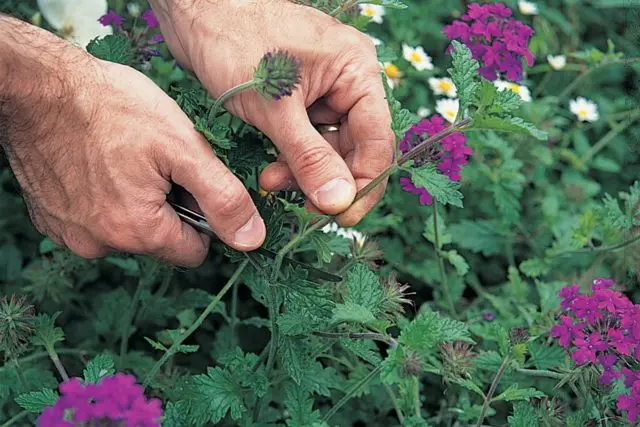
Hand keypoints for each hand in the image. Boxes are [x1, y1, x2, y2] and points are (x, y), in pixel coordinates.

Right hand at [0, 19, 265, 265]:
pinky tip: (99, 163)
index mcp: (138, 232)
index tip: (191, 182)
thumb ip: (223, 198)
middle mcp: (100, 245)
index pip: (194, 252)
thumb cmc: (110, 107)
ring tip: (125, 158)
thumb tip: (252, 239)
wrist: (37, 86)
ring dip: (136, 202)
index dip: (203, 217)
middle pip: (160, 241)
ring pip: (127, 230)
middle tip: (157, 162)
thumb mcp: (182, 147)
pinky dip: (104, 198)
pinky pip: (95, 221)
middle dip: (169, 207)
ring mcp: (70, 234)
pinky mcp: (50, 219)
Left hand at [150, 0, 394, 224]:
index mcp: (357, 70)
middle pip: (356, 146)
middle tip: (305, 208)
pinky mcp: (299, 96)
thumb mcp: (276, 108)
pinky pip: (307, 137)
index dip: (365, 183)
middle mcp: (347, 79)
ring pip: (328, 146)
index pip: (378, 140)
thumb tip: (340, 201)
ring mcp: (323, 88)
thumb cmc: (235, 42)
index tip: (343, 217)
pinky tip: (270, 171)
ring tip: (271, 182)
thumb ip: (310, 157)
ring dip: (304, 171)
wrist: (195, 13)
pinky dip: (291, 158)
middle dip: (327, 179)